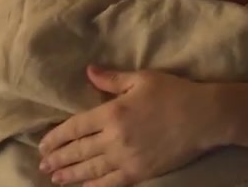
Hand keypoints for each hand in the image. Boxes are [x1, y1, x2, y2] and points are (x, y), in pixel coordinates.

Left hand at [38, 66, 211, 185]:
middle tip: (43, 165)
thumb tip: (88, 71)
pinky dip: (93, 186)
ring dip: (69, 175)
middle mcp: (113, 138)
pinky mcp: (139, 172)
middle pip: (77, 151)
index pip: (74, 127)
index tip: (43, 145)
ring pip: (89, 169)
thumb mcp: (143, 79)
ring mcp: (126, 158)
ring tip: (55, 178)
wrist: (205, 117)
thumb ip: (112, 78)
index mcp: (111, 112)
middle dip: (58, 158)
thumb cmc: (175, 93)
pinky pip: (110, 183)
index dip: (55, 137)